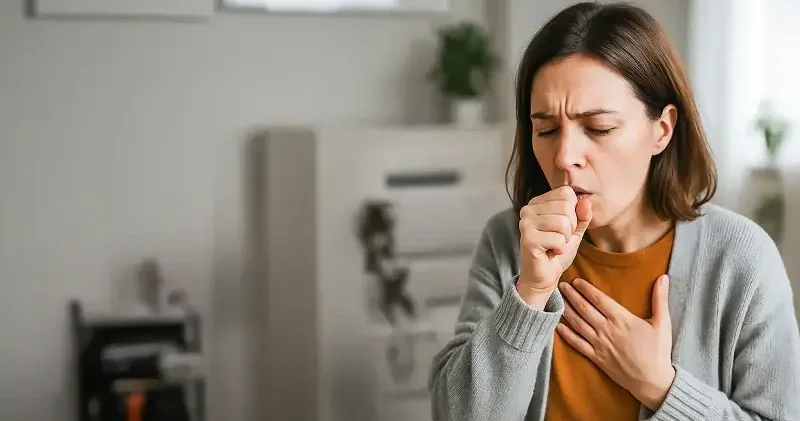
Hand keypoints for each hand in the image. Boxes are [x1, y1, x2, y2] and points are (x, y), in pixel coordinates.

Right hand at [517, 186, 591, 306]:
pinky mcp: (528, 238)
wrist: (545, 275)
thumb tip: (586, 200)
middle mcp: (528, 209)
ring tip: (554, 246)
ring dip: (564, 240)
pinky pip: (558, 239)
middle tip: (558, 239)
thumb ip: (582, 215)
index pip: (566, 193)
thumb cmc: (557, 250)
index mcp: (538, 202)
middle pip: (566, 207)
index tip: (562, 227)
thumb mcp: (575, 230)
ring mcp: (526, 223)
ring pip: (563, 223)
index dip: (573, 212)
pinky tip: (550, 253)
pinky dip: (559, 249)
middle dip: (570, 228)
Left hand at [556, 275, 674, 410]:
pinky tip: (558, 326)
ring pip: (578, 324)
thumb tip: (663, 277)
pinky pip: (577, 344)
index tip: (577, 281)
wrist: (652, 382)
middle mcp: (607, 330)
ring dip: (567, 310)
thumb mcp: (662, 323)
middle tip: (562, 285)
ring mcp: (600, 344)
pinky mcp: (596, 357)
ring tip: (558, 299)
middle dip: (572, 295)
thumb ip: (660, 299)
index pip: (599, 299)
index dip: (586, 289)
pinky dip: (566, 334)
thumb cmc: (658, 352)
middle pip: (585, 309)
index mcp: (622, 319)